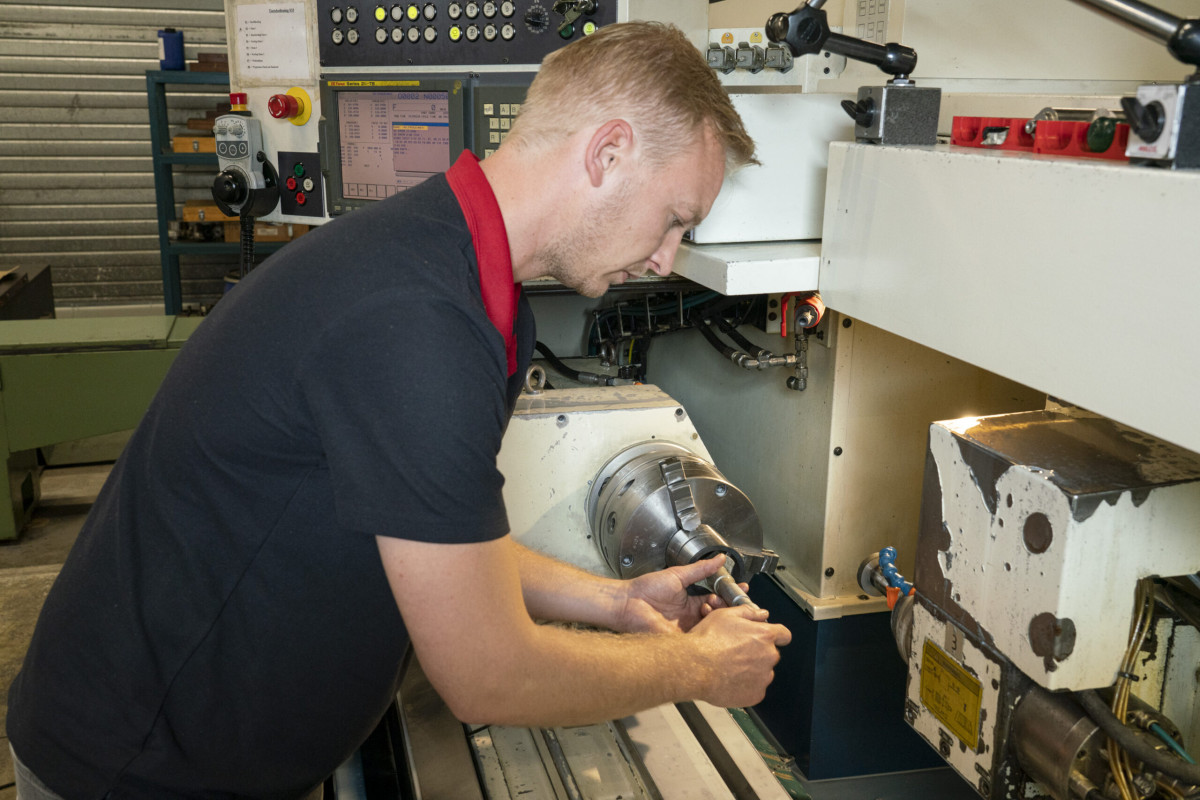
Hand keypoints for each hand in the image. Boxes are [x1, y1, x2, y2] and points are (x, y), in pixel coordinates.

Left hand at [615, 555, 750, 633]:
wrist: (629, 603)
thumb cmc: (647, 589)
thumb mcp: (679, 575)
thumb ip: (701, 569)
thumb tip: (719, 558)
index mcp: (691, 602)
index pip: (717, 600)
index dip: (729, 595)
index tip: (741, 588)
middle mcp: (691, 617)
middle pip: (719, 615)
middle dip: (729, 606)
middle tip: (732, 598)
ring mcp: (688, 629)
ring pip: (713, 627)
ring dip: (719, 615)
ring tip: (714, 603)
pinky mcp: (682, 640)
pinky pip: (701, 638)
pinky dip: (709, 630)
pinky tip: (712, 620)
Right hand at [688, 605, 791, 708]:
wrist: (694, 667)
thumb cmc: (707, 640)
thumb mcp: (725, 615)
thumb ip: (748, 612)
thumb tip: (761, 613)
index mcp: (764, 635)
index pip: (784, 635)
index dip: (777, 635)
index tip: (769, 638)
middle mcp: (769, 656)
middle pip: (771, 654)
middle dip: (759, 652)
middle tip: (737, 652)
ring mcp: (763, 678)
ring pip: (763, 672)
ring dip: (752, 670)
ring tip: (730, 668)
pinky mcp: (756, 695)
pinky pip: (755, 689)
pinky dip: (746, 686)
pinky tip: (730, 680)